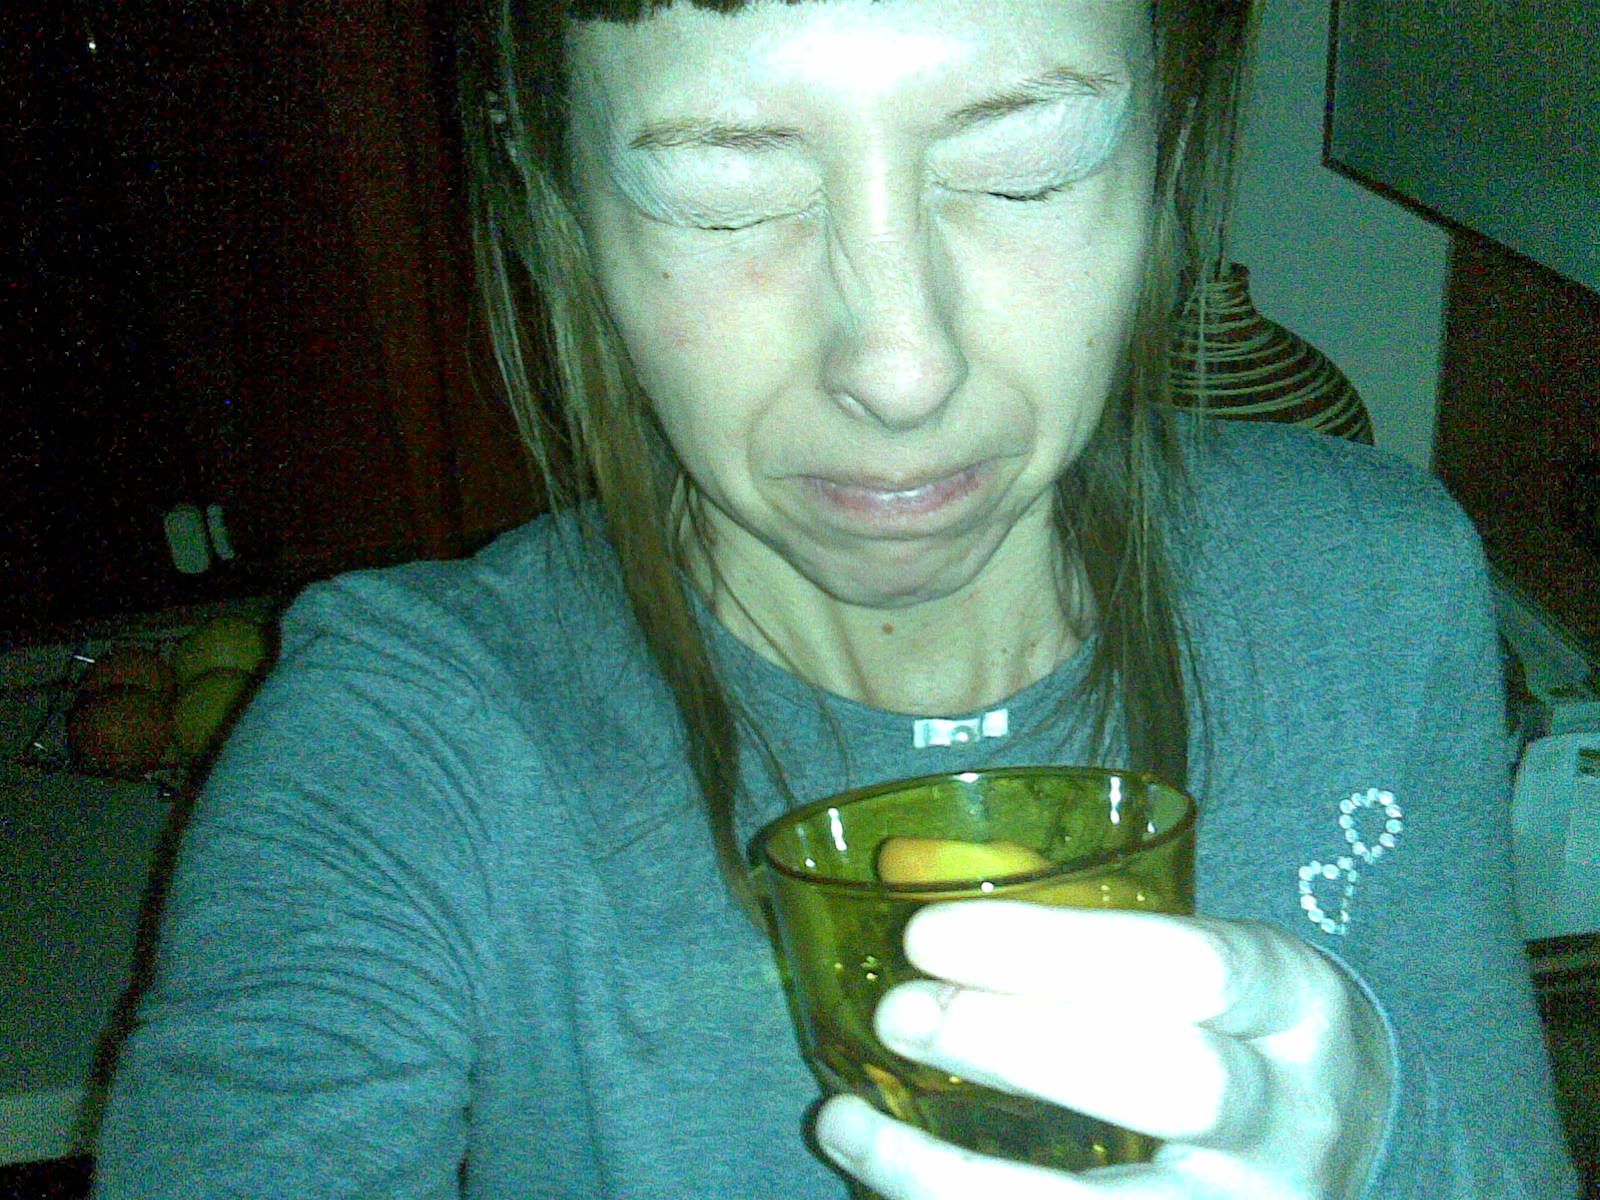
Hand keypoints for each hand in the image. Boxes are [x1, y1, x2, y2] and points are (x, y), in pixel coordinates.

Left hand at [813, 902, 1392, 1198]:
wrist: (1327, 1132)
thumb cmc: (1227, 1023)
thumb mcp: (1205, 964)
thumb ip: (1098, 942)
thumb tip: (910, 905)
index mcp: (1294, 1003)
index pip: (1190, 968)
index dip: (1048, 950)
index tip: (925, 934)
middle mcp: (1294, 1122)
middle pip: (1175, 1086)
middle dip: (1017, 1046)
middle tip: (897, 1012)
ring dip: (954, 1177)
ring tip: (845, 1123)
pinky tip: (872, 1171)